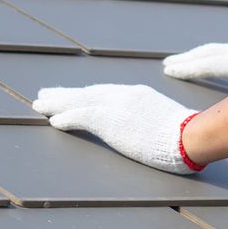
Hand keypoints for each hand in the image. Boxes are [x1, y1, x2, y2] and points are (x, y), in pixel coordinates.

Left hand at [31, 83, 205, 173]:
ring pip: (79, 101)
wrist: (189, 135)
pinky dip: (66, 118)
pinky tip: (53, 122)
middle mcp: (123, 95)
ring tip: (38, 105)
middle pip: (87, 92)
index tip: (71, 95)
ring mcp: (116, 106)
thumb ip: (151, 121)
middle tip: (45, 94)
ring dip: (57, 104)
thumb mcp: (165, 122)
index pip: (104, 92)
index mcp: (136, 95)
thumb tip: (148, 131)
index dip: (84, 94)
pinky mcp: (111, 120)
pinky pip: (82, 116)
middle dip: (64, 94)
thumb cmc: (185, 136)